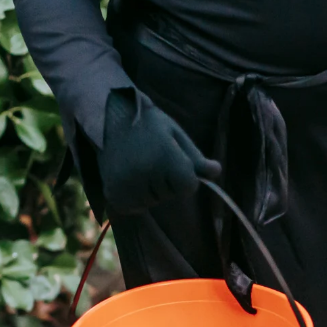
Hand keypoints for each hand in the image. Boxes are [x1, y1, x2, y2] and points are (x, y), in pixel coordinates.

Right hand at [97, 88, 221, 214]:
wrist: (109, 119)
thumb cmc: (148, 124)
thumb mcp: (175, 134)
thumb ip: (195, 157)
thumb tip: (217, 172)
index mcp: (165, 157)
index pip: (188, 187)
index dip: (186, 177)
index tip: (174, 162)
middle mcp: (145, 175)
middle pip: (170, 195)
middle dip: (166, 182)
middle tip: (151, 158)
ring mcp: (128, 188)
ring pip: (153, 203)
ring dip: (151, 190)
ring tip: (139, 167)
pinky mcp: (115, 197)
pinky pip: (136, 207)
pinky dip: (136, 198)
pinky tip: (129, 178)